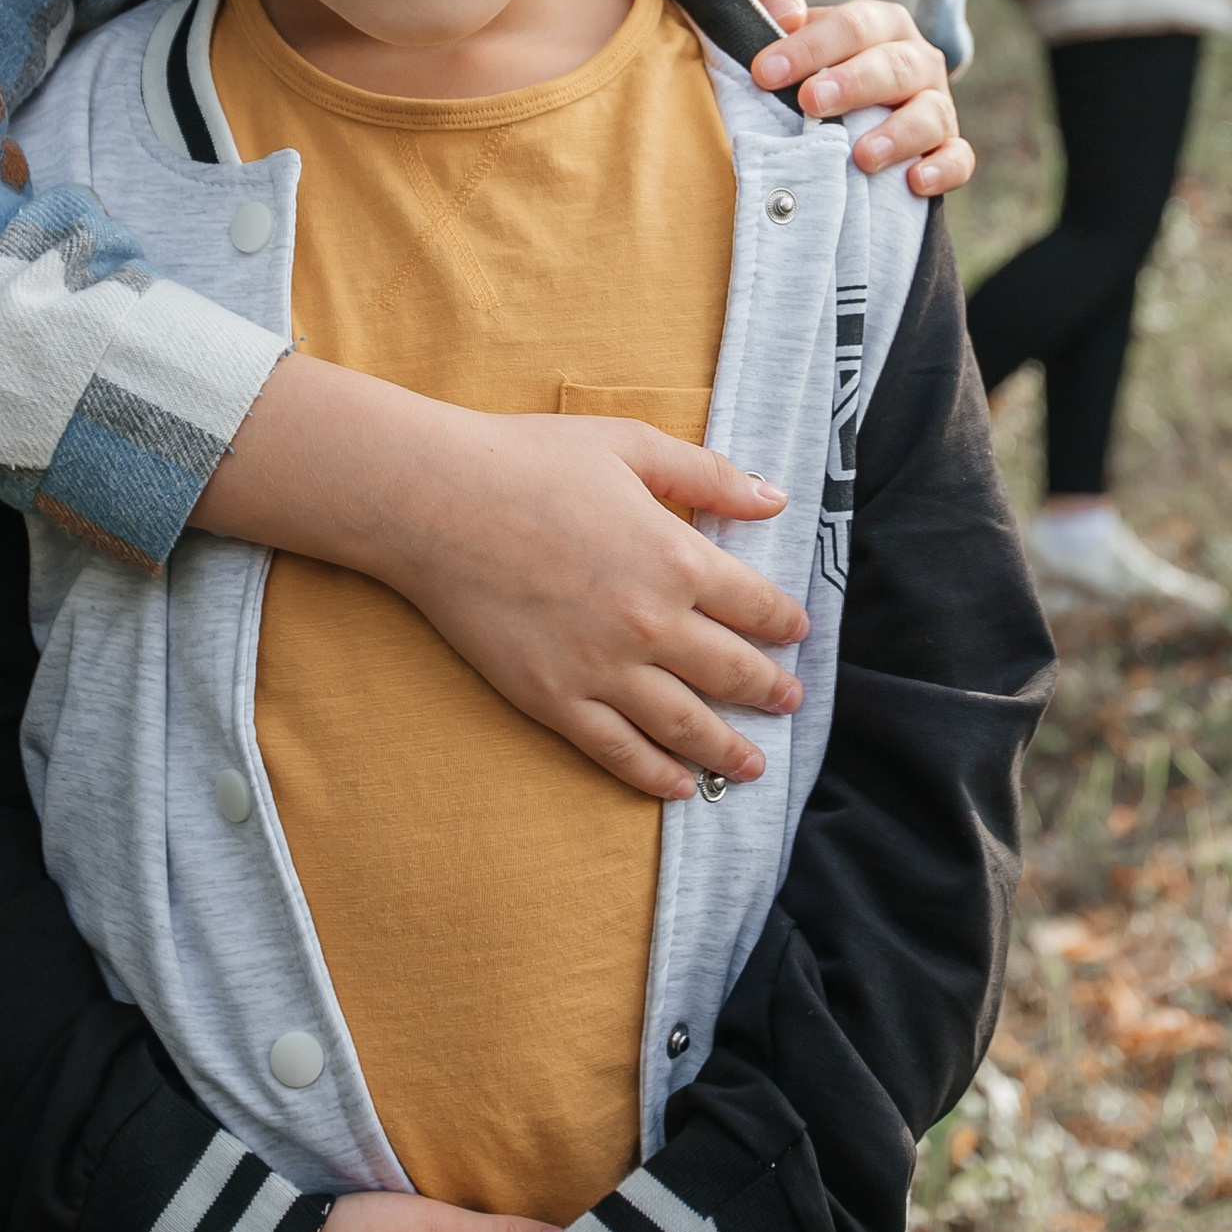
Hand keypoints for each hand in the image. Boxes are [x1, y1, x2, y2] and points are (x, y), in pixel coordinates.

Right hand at [196, 359, 811, 801]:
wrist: (435, 502)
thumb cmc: (529, 461)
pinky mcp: (554, 699)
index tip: (796, 634)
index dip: (784, 623)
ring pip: (685, 724)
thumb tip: (774, 498)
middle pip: (732, 671)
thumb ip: (708, 475)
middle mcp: (652, 623)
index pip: (756, 605)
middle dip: (769, 691)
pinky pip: (618, 749)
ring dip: (727, 748)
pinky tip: (680, 786)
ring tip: (751, 766)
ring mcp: (603, 669)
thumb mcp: (630, 445)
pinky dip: (656, 774)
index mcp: (677, 558)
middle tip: (789, 703)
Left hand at [745, 0, 971, 196]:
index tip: (765, 72)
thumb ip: (776, 1)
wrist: (845, 114)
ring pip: (931, 113)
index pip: (852, 25)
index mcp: (882, 24)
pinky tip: (915, 182)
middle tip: (812, 101)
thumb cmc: (813, 66)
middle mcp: (916, 60)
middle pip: (894, 66)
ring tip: (863, 156)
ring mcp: (937, 105)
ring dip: (899, 134)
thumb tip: (783, 13)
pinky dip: (943, 169)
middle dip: (854, 83)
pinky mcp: (948, 148)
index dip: (809, 46)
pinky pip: (958, 158)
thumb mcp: (791, 28)